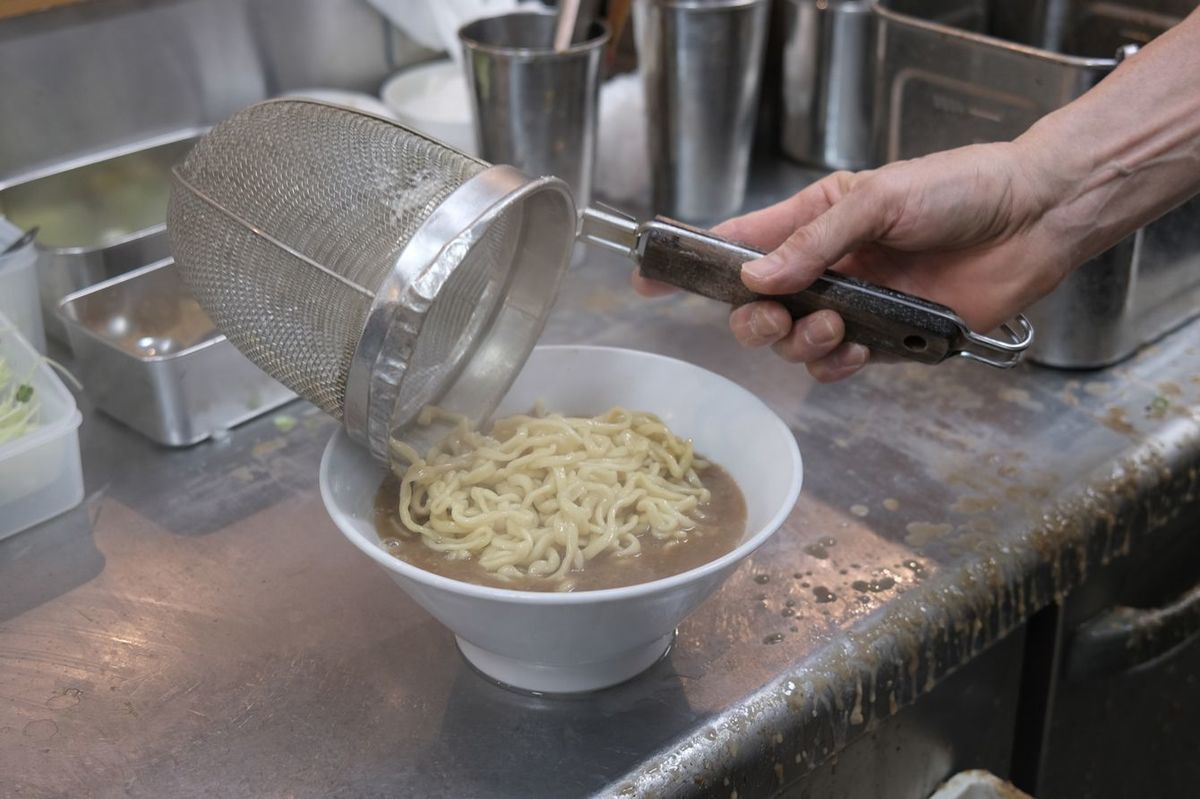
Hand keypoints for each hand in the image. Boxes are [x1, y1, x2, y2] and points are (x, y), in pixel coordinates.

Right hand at [633, 140, 1075, 381]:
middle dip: (754, 320)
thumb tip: (757, 279)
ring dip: (801, 341)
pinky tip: (859, 346)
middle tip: (774, 315)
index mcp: (812, 222)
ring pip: (792, 344)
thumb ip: (813, 242)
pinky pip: (837, 366)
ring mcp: (851, 307)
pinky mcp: (884, 341)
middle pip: (755, 308)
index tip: (651, 278)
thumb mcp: (876, 198)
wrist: (1033, 220)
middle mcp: (824, 268)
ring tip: (836, 322)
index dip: (690, 264)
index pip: (736, 245)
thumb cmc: (959, 189)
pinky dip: (837, 364)